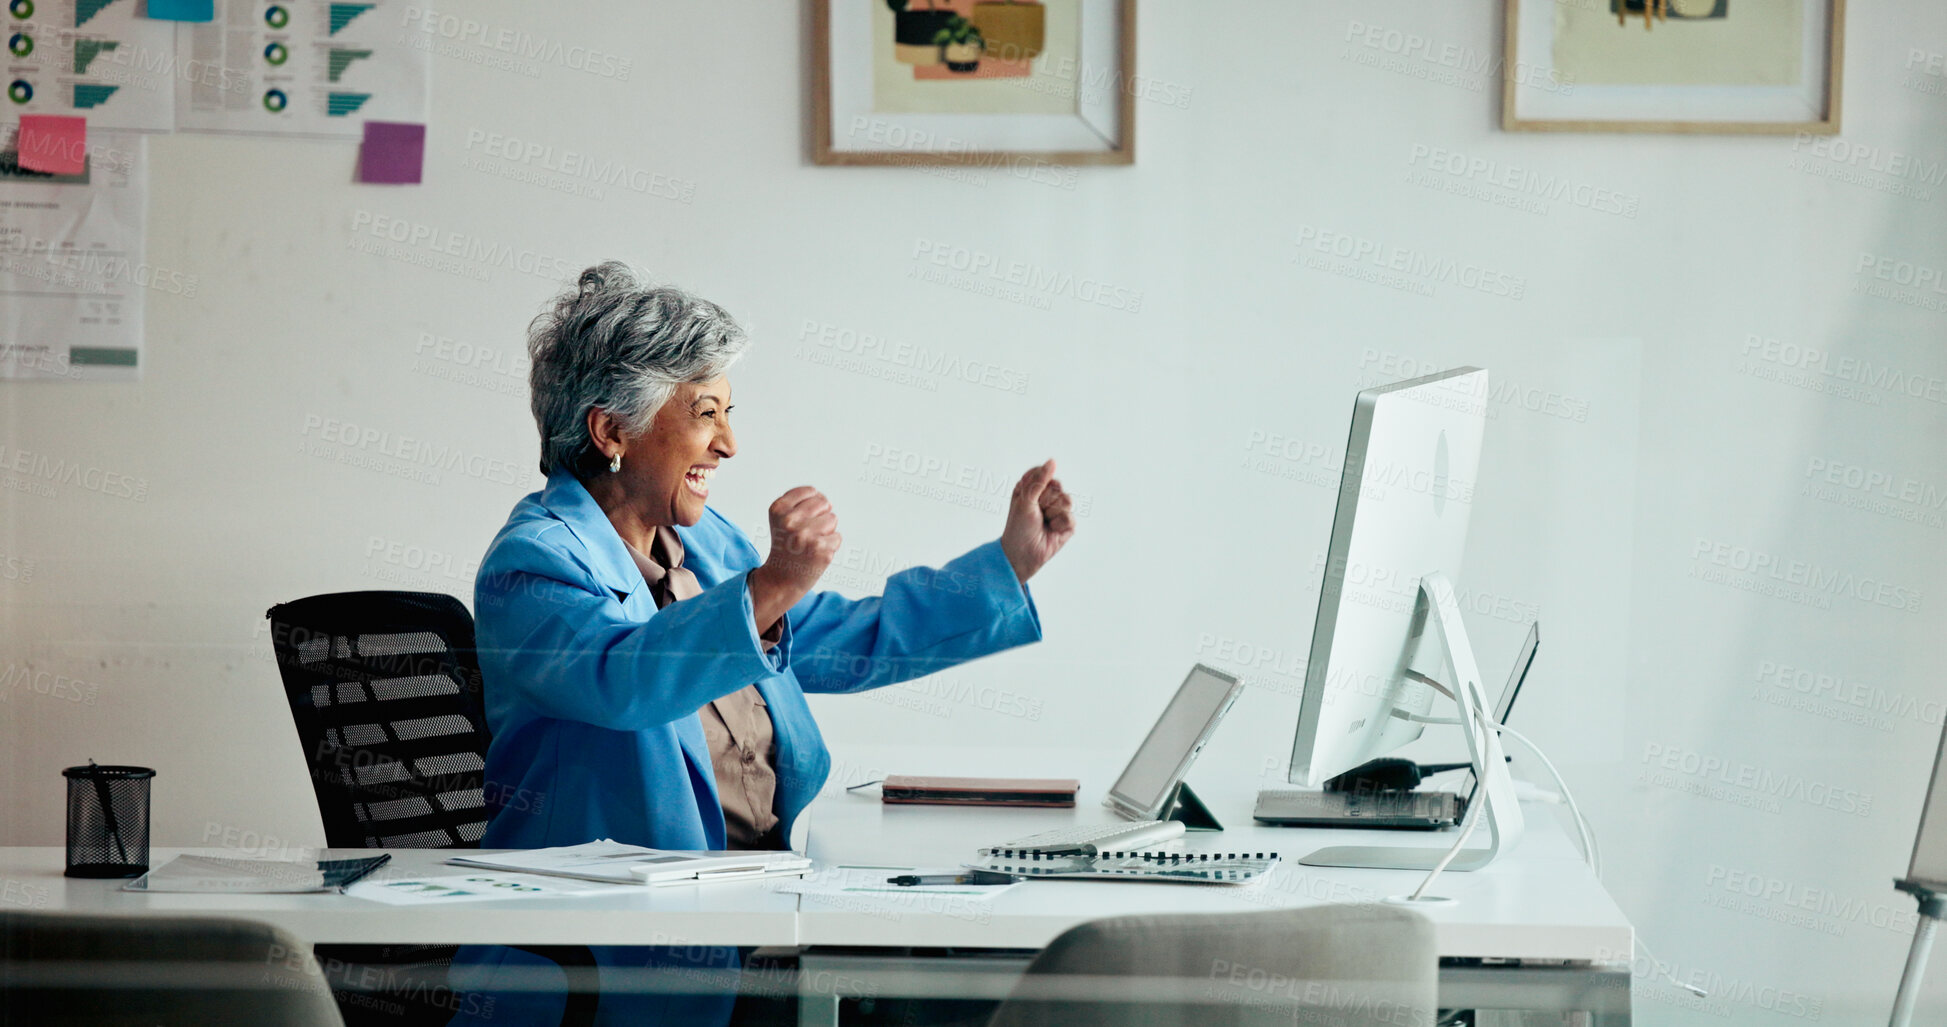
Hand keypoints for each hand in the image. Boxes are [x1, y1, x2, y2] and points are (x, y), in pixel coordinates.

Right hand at [749, 487, 841, 630]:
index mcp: (779, 509)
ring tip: (810, 544)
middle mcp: (789, 521)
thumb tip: (826, 501)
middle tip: (806, 534)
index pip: (811, 492)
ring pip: (832, 519)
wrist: (780, 580)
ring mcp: (805, 535)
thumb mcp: (782, 518)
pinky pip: (837, 538)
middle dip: (820, 517)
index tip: (801, 520)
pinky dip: (830, 546)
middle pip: (824, 503)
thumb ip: (801, 502)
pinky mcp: (820, 550)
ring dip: (826, 532)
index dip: (811, 506)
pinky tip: (815, 555)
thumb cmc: (786, 546)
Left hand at [1000, 459, 1074, 583]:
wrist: (1022, 553)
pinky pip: (1070, 517)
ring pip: (1067, 500)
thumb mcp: (1025, 499)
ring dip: (1052, 513)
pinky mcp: (1068, 524)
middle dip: (1045, 501)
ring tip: (1043, 522)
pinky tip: (1051, 531)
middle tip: (1035, 513)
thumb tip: (1053, 461)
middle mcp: (1047, 496)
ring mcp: (1059, 510)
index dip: (1038, 484)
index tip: (1028, 496)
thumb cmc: (1018, 527)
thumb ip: (1039, 480)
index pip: (1045, 472)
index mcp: (1033, 487)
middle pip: (1058, 486)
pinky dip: (1059, 525)